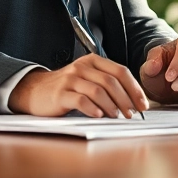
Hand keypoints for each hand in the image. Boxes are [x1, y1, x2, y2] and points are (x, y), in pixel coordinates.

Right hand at [8, 54, 149, 117]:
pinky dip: (93, 109)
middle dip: (126, 99)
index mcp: (93, 61)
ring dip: (112, 105)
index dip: (134, 88)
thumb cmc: (66, 87)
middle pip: (111, 82)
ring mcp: (71, 79)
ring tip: (117, 116)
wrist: (34, 90)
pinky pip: (80, 100)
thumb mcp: (87, 79)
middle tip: (131, 114)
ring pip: (98, 91)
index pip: (120, 71)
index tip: (143, 104)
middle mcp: (82, 67)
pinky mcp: (60, 94)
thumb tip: (132, 101)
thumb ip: (106, 84)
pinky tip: (99, 116)